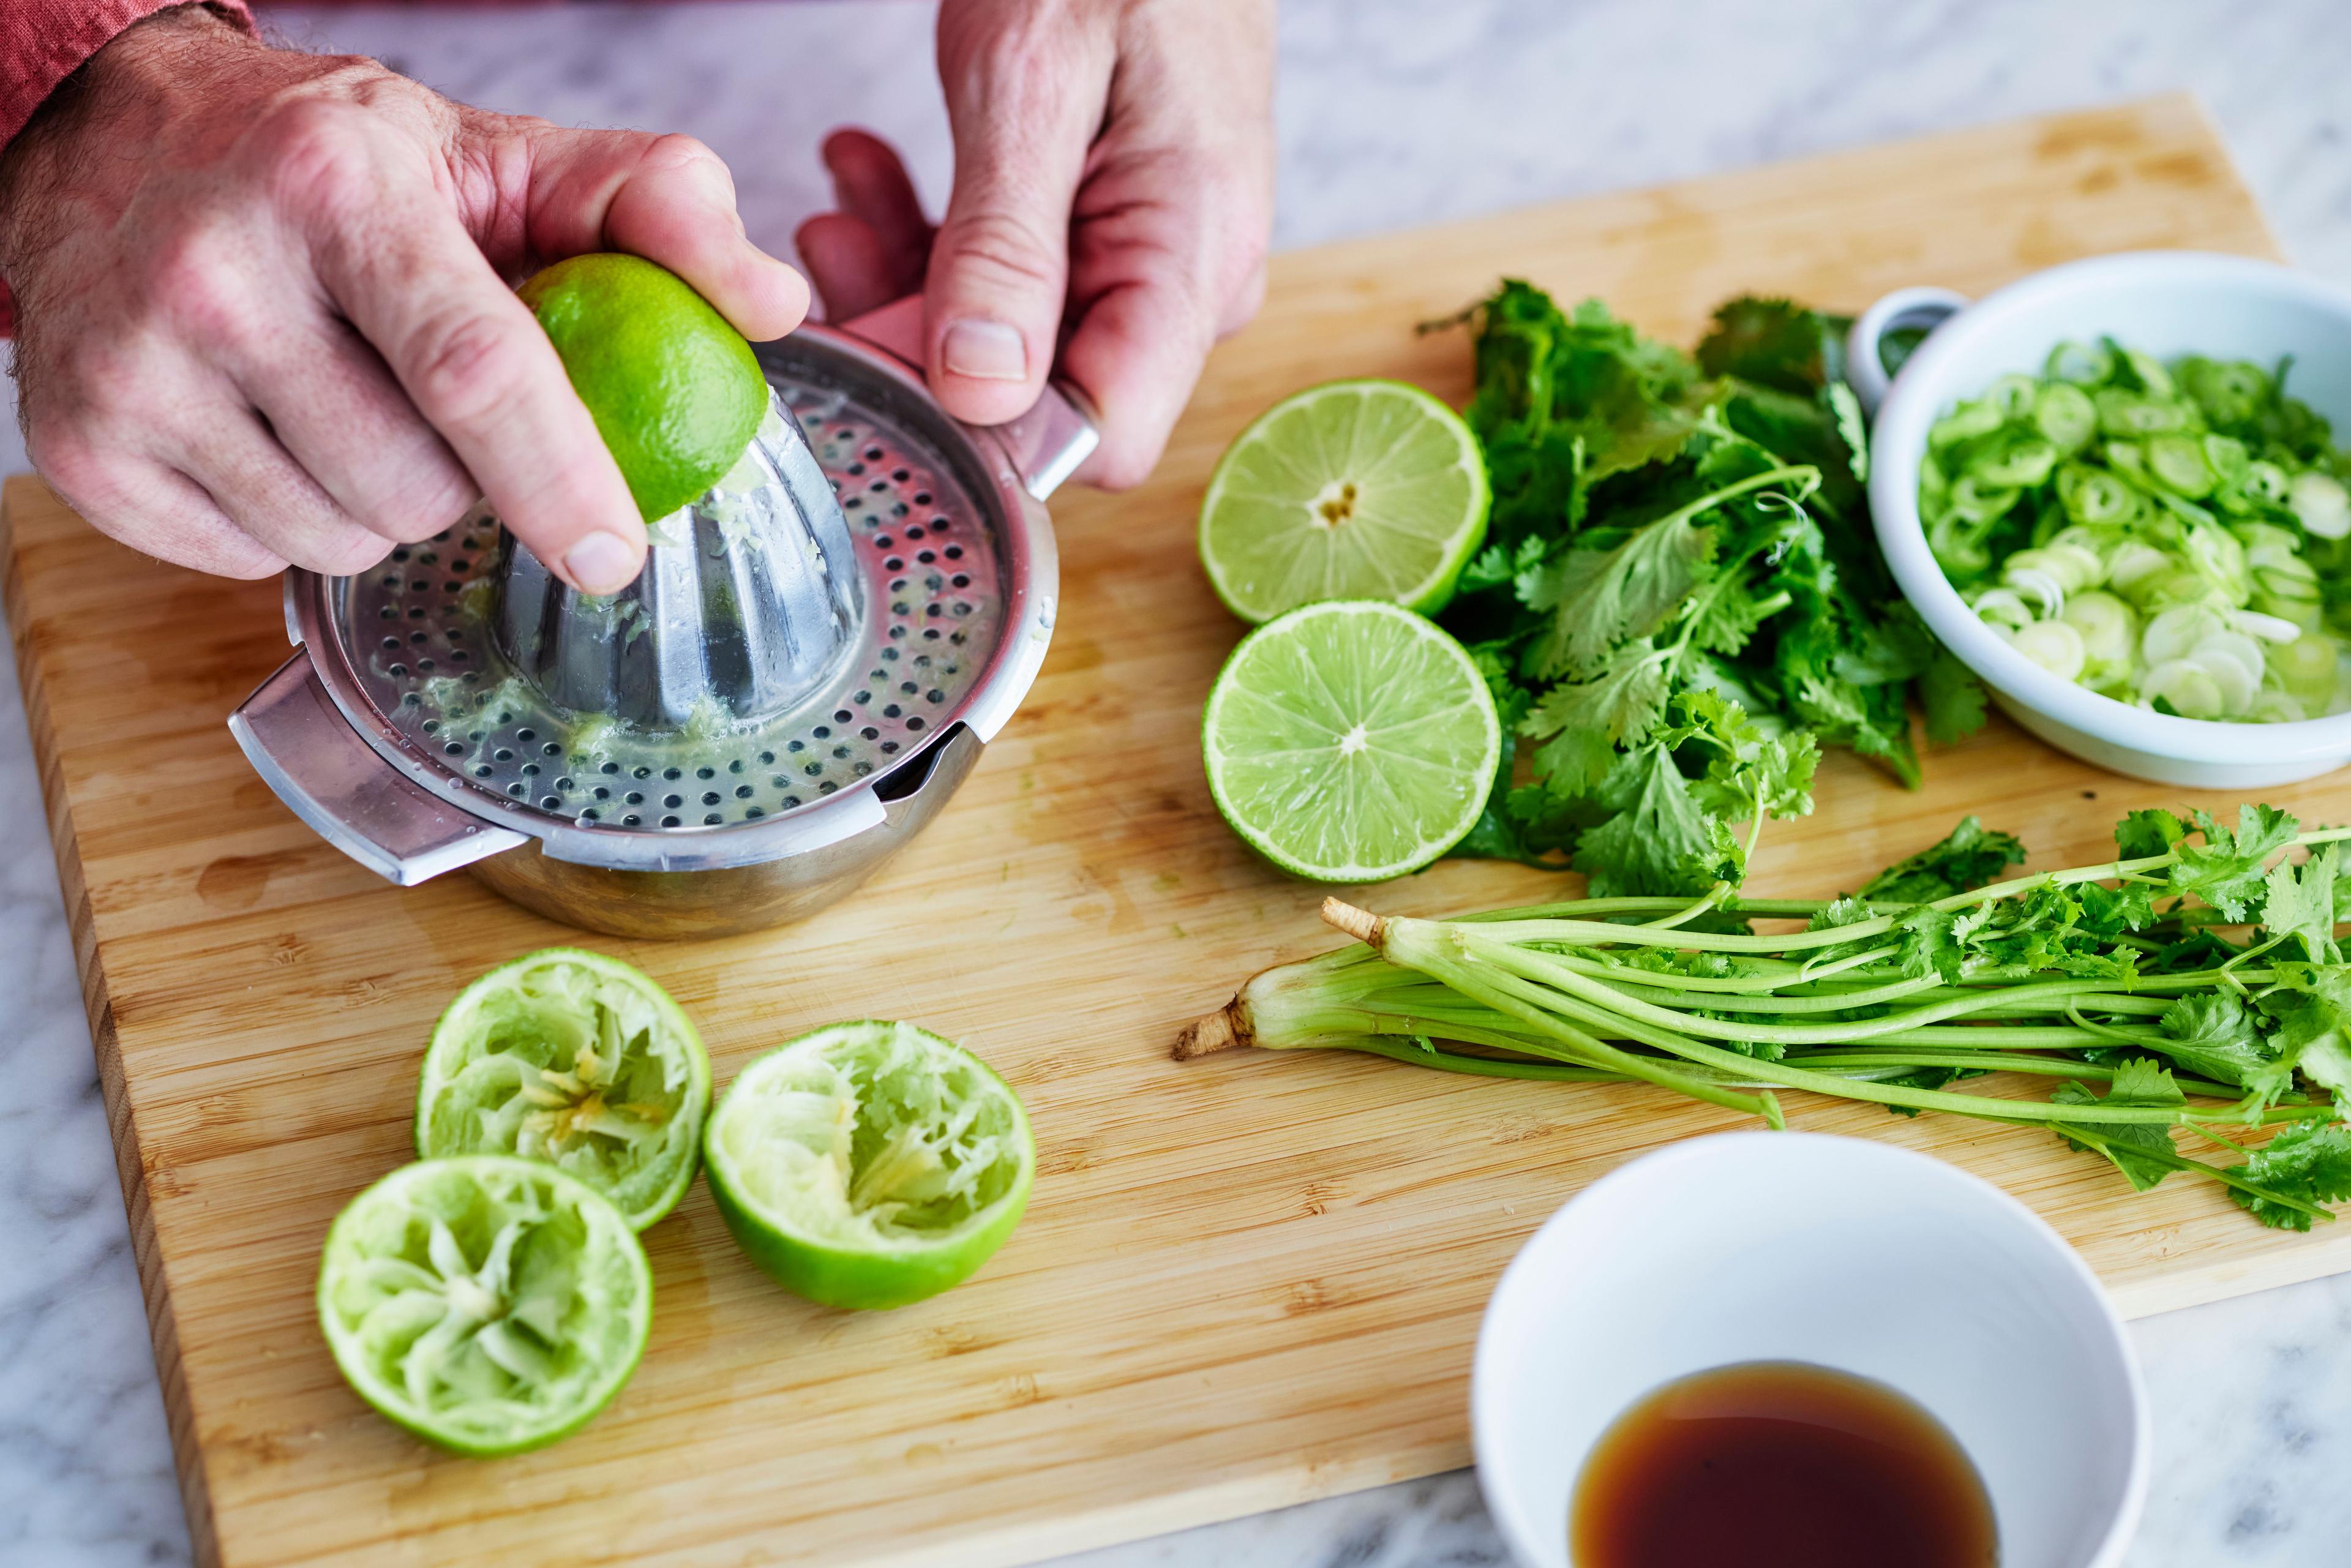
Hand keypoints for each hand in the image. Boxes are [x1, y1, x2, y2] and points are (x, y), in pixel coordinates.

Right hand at [0, 6, 806, 590]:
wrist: (124, 140)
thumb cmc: (342, 166)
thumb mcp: (507, 153)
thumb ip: (657, 208)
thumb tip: (773, 305)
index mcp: (340, 189)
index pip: (476, 373)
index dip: (559, 480)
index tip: (616, 553)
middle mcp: (217, 274)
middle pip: (417, 487)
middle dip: (466, 479)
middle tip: (432, 398)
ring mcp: (132, 368)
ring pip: (339, 541)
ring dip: (383, 505)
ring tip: (351, 404)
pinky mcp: (81, 451)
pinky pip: (255, 562)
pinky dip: (291, 521)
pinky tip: (273, 431)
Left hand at [797, 0, 1273, 488]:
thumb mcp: (1032, 83)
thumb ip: (1007, 244)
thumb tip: (981, 393)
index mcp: (1190, 262)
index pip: (1106, 437)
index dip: (990, 436)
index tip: (888, 371)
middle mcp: (1184, 287)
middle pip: (1040, 397)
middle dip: (917, 344)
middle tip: (828, 252)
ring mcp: (1149, 266)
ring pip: (1008, 343)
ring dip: (907, 283)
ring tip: (840, 198)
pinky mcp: (1110, 238)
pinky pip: (1012, 284)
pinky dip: (932, 242)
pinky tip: (875, 175)